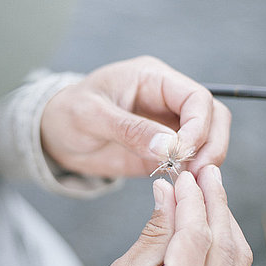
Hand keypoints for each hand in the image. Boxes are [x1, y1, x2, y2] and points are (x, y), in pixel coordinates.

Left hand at [41, 56, 230, 177]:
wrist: (53, 135)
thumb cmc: (66, 113)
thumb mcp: (90, 116)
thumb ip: (129, 129)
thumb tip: (169, 147)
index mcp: (152, 78)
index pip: (195, 97)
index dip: (198, 125)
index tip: (183, 152)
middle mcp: (166, 99)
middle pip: (212, 117)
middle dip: (210, 144)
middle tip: (196, 172)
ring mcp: (167, 125)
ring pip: (207, 139)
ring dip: (205, 160)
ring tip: (188, 181)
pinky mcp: (162, 150)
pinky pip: (189, 160)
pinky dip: (191, 173)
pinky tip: (180, 187)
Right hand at [73, 166, 251, 265]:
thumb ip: (155, 232)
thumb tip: (169, 192)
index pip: (196, 236)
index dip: (193, 200)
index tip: (184, 175)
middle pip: (223, 244)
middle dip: (216, 202)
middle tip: (206, 172)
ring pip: (238, 259)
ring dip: (226, 220)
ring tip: (211, 191)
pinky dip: (227, 245)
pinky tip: (214, 223)